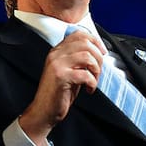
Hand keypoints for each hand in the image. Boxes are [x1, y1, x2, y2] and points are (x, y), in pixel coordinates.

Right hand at [17, 29, 105, 145]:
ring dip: (96, 70)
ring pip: (87, 56)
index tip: (102, 52)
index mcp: (57, 52)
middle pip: (85, 43)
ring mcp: (57, 65)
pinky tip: (88, 89)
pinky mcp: (60, 77)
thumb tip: (97, 52)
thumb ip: (77, 59)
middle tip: (98, 70)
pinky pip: (85, 74)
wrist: (43, 111)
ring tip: (93, 80)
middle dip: (98, 57)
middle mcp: (55, 55)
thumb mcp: (68, 71)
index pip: (78, 35)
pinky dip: (92, 83)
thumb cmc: (58, 93)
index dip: (95, 41)